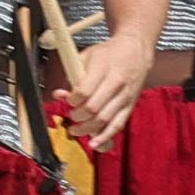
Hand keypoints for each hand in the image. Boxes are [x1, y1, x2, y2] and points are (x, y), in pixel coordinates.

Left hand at [59, 32, 151, 152]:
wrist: (135, 50)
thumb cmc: (108, 54)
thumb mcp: (86, 56)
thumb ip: (71, 76)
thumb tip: (59, 95)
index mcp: (104, 69)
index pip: (85, 91)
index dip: (72, 101)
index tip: (68, 101)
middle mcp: (117, 83)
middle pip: (94, 108)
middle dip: (78, 117)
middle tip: (71, 116)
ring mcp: (126, 96)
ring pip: (105, 120)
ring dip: (87, 129)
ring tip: (75, 131)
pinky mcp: (131, 106)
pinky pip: (118, 125)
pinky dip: (105, 136)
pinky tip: (95, 144)